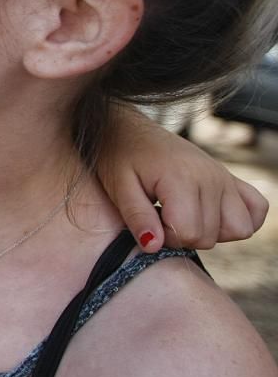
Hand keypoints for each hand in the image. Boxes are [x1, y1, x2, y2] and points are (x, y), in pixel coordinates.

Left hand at [102, 126, 268, 250]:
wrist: (129, 130)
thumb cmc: (120, 157)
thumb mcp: (119, 188)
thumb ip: (137, 218)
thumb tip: (154, 247)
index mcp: (181, 178)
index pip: (189, 234)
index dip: (165, 238)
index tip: (149, 223)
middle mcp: (211, 177)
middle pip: (209, 237)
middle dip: (181, 236)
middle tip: (159, 217)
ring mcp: (225, 176)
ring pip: (238, 229)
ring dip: (210, 232)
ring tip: (182, 216)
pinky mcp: (231, 178)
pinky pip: (257, 209)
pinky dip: (239, 220)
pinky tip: (210, 216)